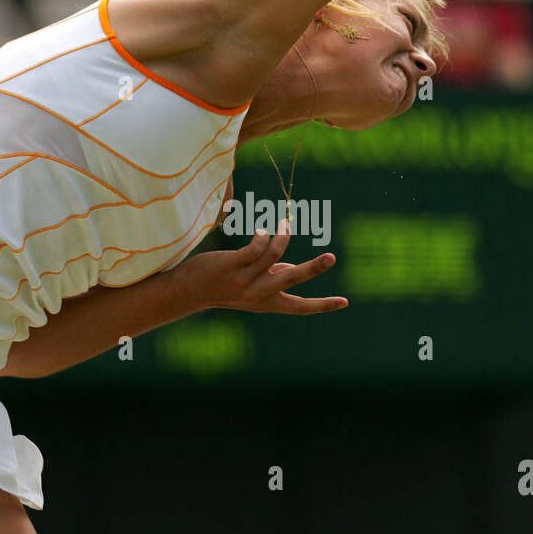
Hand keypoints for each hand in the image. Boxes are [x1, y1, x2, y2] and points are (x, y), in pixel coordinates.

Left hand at [174, 220, 348, 314]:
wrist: (187, 292)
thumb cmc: (223, 286)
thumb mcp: (252, 288)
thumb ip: (273, 278)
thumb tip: (292, 266)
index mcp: (267, 303)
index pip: (300, 308)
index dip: (323, 305)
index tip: (345, 302)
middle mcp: (258, 294)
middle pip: (292, 280)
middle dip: (313, 268)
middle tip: (332, 257)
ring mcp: (243, 280)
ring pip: (273, 256)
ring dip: (282, 237)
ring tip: (284, 225)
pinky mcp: (230, 266)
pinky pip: (254, 248)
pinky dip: (263, 236)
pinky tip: (262, 230)